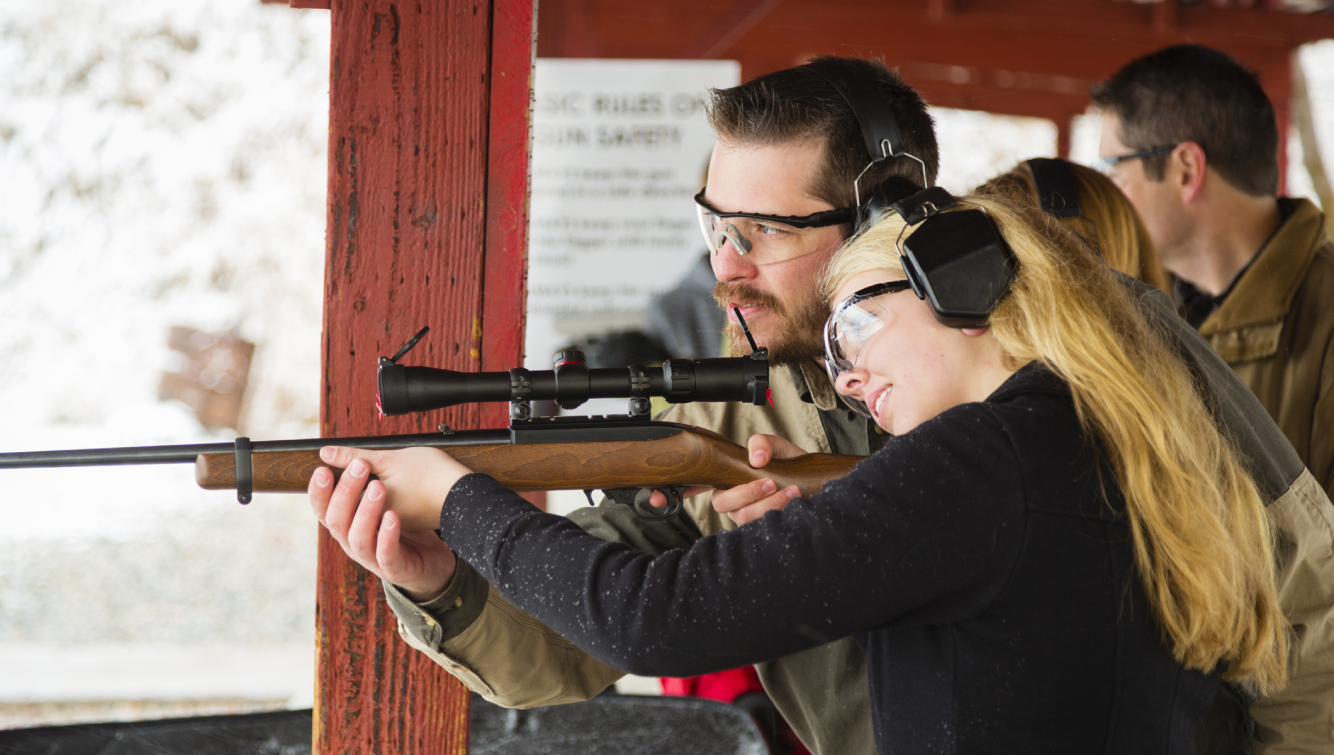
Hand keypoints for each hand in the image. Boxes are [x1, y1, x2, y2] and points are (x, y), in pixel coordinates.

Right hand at [308, 446, 471, 600]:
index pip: (322, 510)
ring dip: (365, 511)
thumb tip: (332, 452)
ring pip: (358, 538)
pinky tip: (393, 516)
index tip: (323, 469)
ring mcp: (372, 558)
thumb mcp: (383, 501)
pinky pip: (386, 554)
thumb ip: (363, 482)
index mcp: (346, 526)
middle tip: (359, 467)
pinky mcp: (394, 568)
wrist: (430, 561)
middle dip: (345, 492)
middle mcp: (353, 542)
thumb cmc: (401, 529)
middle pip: (337, 521)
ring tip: (378, 487)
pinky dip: (387, 535)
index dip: (319, 492)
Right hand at [711, 434, 807, 525]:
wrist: (809, 478)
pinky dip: (780, 514)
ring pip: (748, 519)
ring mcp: (750, 520)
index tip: (762, 479)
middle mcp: (736, 507)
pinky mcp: (765, 528)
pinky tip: (795, 501)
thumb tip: (756, 459)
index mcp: (729, 487)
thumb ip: (762, 443)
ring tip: (793, 490)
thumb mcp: (775, 446)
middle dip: (749, 495)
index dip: (724, 492)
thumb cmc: (785, 461)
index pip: (716, 497)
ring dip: (771, 504)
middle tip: (773, 483)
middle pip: (727, 508)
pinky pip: (764, 527)